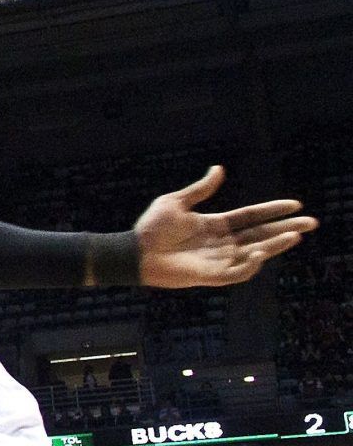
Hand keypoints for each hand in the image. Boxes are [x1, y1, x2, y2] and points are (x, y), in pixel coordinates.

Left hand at [134, 166, 314, 286]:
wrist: (134, 251)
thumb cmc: (151, 228)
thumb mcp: (176, 202)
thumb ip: (200, 189)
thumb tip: (219, 169)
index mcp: (216, 225)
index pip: (252, 217)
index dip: (272, 211)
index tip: (295, 204)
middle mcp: (222, 243)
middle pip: (261, 235)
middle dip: (286, 229)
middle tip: (310, 223)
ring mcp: (218, 260)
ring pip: (255, 253)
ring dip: (275, 245)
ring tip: (294, 235)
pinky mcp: (210, 276)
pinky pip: (237, 272)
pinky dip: (251, 264)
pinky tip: (260, 251)